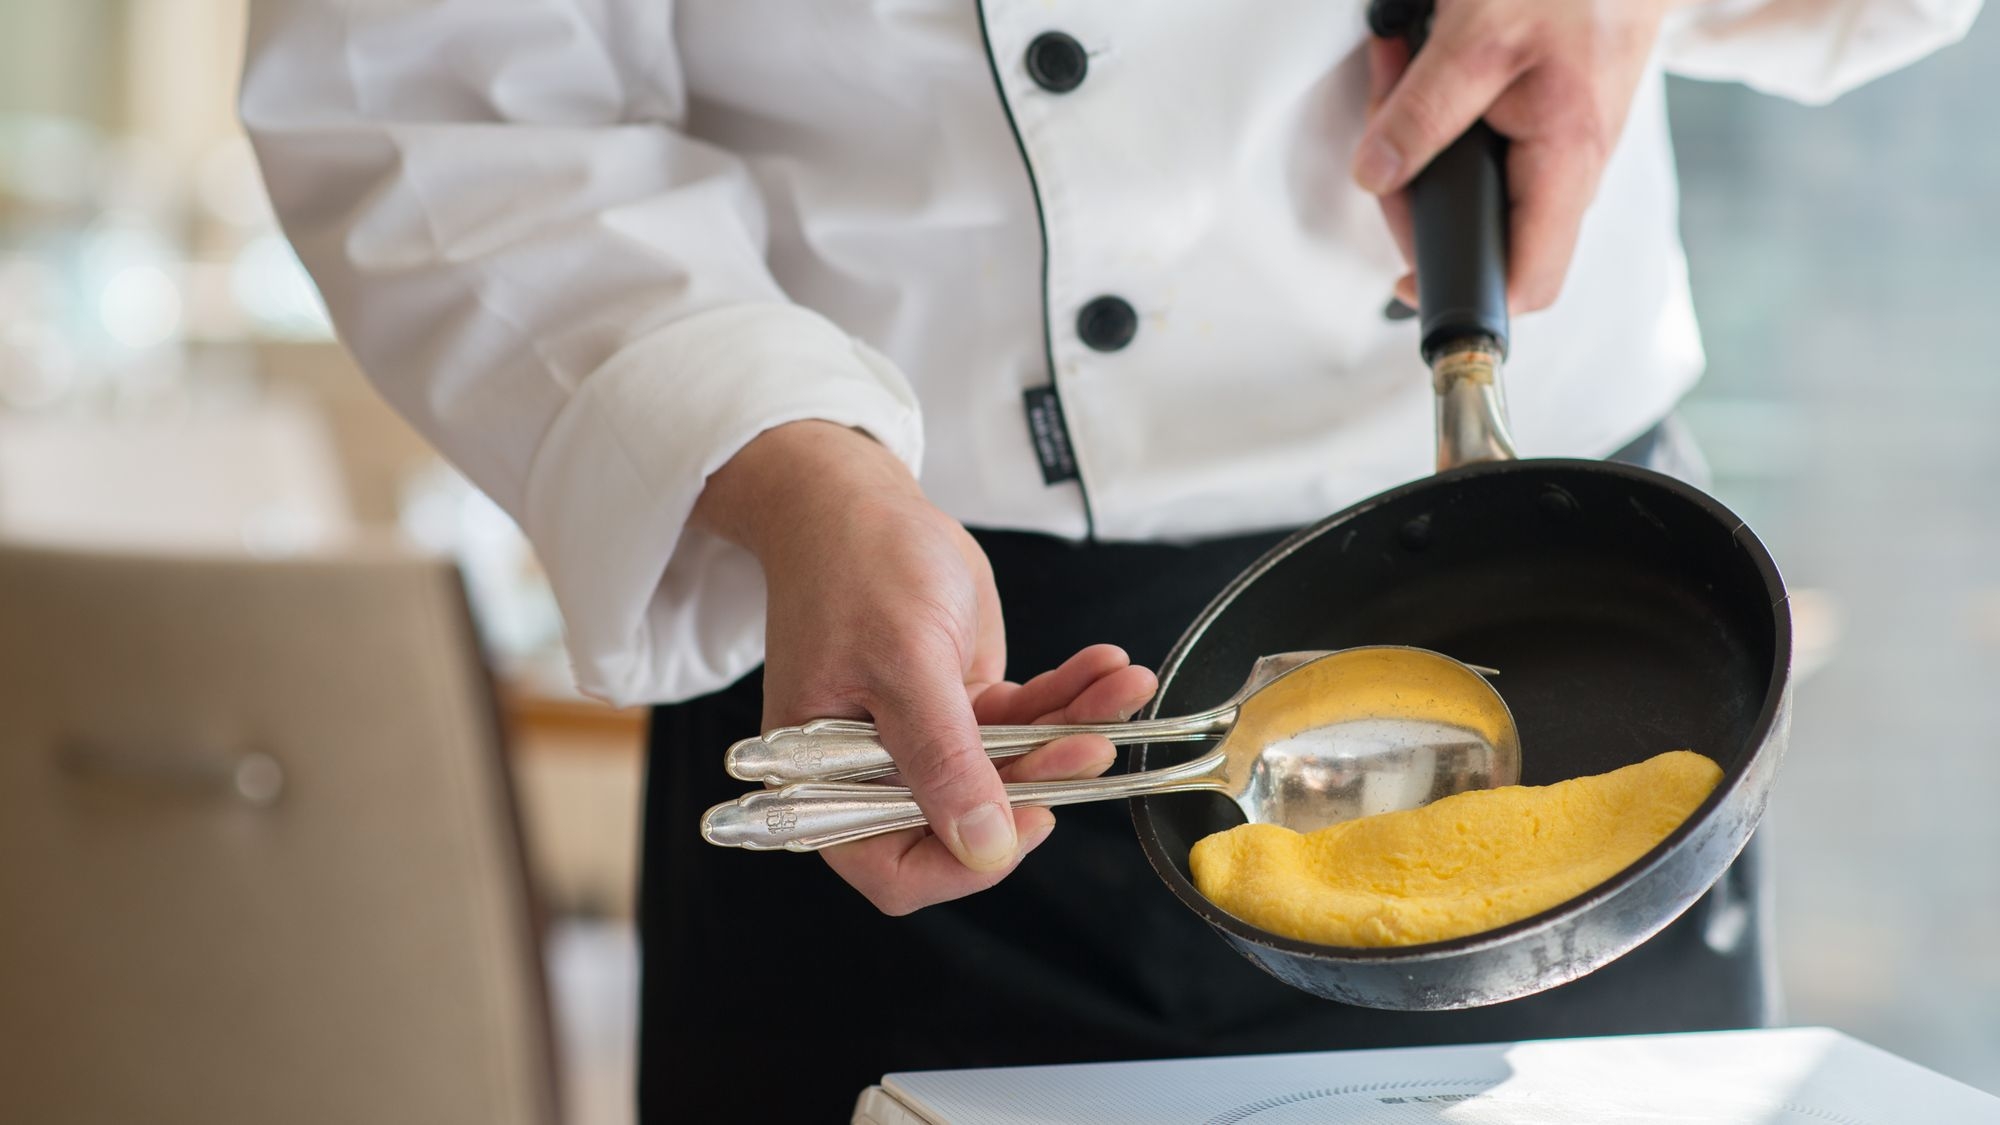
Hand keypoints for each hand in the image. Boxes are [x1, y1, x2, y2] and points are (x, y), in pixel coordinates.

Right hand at [692, 421, 1157, 914]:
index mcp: (825, 779)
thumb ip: (944, 758)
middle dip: (1041, 780)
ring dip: (1073, 731)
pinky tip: (1107, 670)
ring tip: (1124, 689)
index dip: (964, 860)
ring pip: (1013, 766)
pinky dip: (1070, 696)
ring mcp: (925, 740)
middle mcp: (874, 772)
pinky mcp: (963, 706)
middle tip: (1093, 744)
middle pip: (969, 819)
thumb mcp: (903, 661)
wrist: (861, 500)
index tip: (1028, 820)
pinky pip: (1025, 718)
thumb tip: (983, 846)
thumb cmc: (855, 566)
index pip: (894, 867)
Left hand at [1354, 0, 1681, 311]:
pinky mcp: (1543, 123)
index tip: (1407, 279)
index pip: (1527, 282)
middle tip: (1379, 130)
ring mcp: (1558, 150)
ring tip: (1395, 70)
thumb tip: (1374, 176)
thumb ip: (1423, 113)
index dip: (1465, 295)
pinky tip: (1420, 65)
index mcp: (1568, 163)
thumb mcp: (1477, 38)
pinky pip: (1480, 146)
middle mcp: (1571, 170)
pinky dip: (1437, 112)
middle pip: (1479, 233)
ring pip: (1470, 185)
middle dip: (1410, 191)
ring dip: (1414, 139)